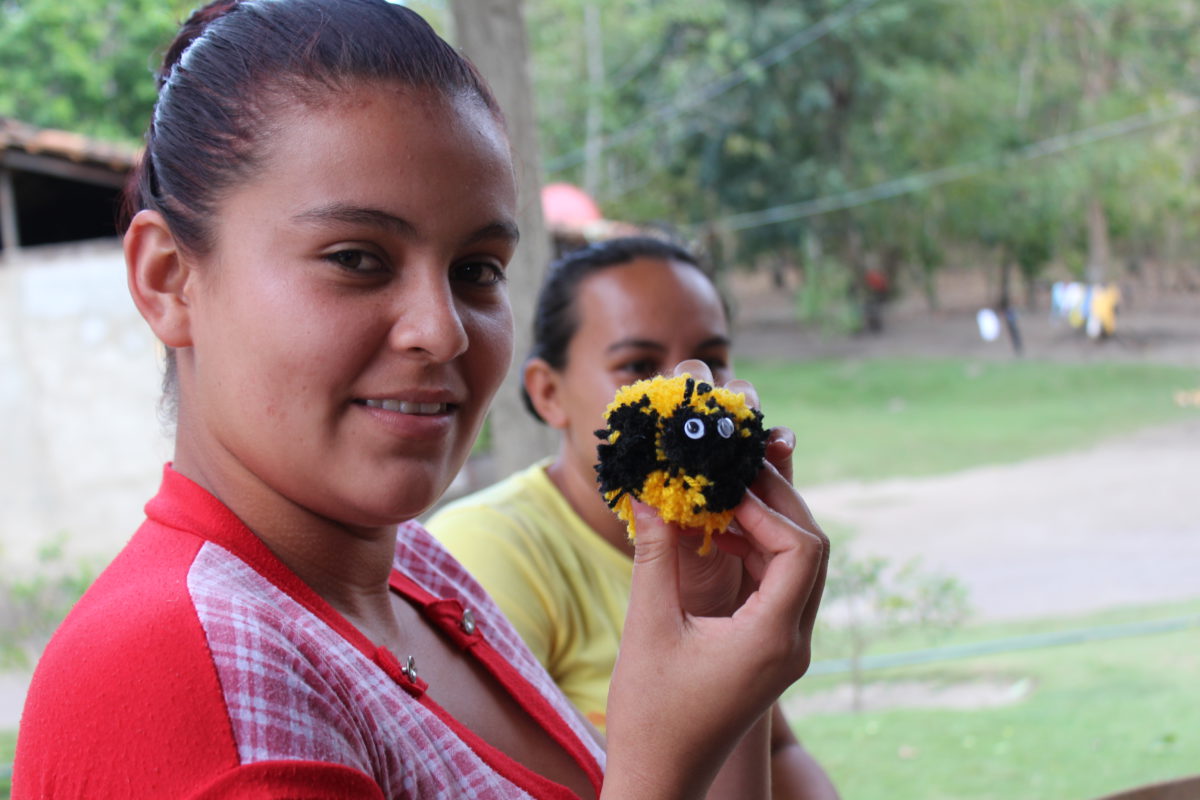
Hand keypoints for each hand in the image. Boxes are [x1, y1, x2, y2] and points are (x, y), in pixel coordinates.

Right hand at [602, 368, 828, 799]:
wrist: (661, 776)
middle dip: (777, 506)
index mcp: (774, 638)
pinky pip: (781, 590)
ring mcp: (788, 652)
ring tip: (724, 497)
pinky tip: (719, 539)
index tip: (725, 485)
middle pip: (812, 553)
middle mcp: (794, 643)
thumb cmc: (650, 712)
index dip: (767, 507)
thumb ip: (656, 555)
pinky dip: (758, 557)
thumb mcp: (648, 626)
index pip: (800, 549)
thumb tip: (650, 493)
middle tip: (737, 470)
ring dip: (768, 529)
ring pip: (801, 570)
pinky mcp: (772, 656)